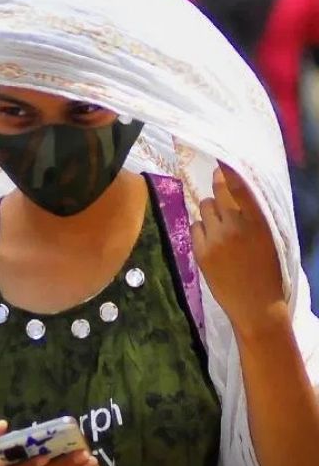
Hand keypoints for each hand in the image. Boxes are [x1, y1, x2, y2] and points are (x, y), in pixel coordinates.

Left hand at [192, 164, 288, 334]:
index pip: (241, 186)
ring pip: (204, 208)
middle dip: (218, 191)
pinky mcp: (201, 251)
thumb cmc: (268, 271)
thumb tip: (240, 191)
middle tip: (219, 191)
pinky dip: (201, 229)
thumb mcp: (270, 239)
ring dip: (210, 212)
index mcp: (260, 221)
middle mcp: (236, 225)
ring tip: (221, 227)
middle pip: (218, 193)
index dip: (229, 171)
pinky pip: (195, 227)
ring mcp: (217, 238)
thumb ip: (256, 216)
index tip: (221, 160)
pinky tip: (212, 241)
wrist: (256, 304)